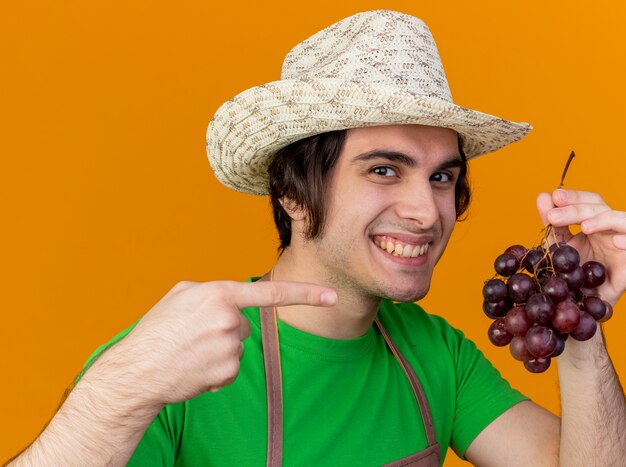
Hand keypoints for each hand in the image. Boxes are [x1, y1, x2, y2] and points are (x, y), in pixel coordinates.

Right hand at [115, 279, 336, 405]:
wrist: (137, 371)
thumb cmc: (156, 330)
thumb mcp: (180, 295)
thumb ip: (212, 291)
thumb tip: (231, 300)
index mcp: (219, 295)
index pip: (271, 293)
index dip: (306, 293)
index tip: (332, 296)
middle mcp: (230, 320)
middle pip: (244, 325)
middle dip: (225, 329)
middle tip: (193, 336)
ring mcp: (230, 348)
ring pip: (237, 347)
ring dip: (219, 350)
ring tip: (189, 352)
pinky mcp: (227, 372)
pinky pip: (231, 368)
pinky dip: (215, 369)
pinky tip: (193, 367)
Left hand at [537, 189, 625, 304]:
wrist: (591, 300)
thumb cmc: (581, 271)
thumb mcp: (563, 248)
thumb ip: (553, 226)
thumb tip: (542, 196)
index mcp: (595, 222)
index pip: (588, 201)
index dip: (573, 197)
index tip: (552, 197)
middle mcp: (611, 228)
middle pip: (599, 208)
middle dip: (575, 209)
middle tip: (553, 216)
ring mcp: (624, 240)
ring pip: (620, 220)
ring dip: (603, 220)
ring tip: (585, 227)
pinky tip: (616, 242)